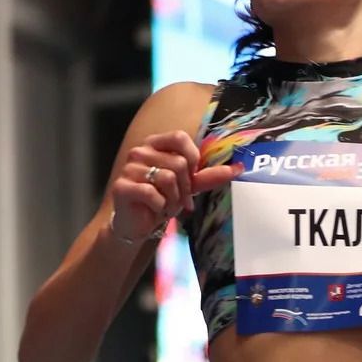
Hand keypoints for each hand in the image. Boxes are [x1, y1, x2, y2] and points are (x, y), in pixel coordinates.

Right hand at [109, 130, 243, 241]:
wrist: (137, 224)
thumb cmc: (161, 199)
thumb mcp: (188, 185)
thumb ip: (209, 175)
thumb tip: (239, 167)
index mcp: (154, 144)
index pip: (180, 137)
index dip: (192, 157)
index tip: (191, 176)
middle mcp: (139, 152)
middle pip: (178, 163)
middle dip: (185, 188)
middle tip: (178, 199)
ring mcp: (128, 169)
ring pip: (167, 179)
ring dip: (173, 199)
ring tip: (166, 205)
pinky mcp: (121, 187)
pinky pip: (152, 194)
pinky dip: (160, 207)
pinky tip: (155, 210)